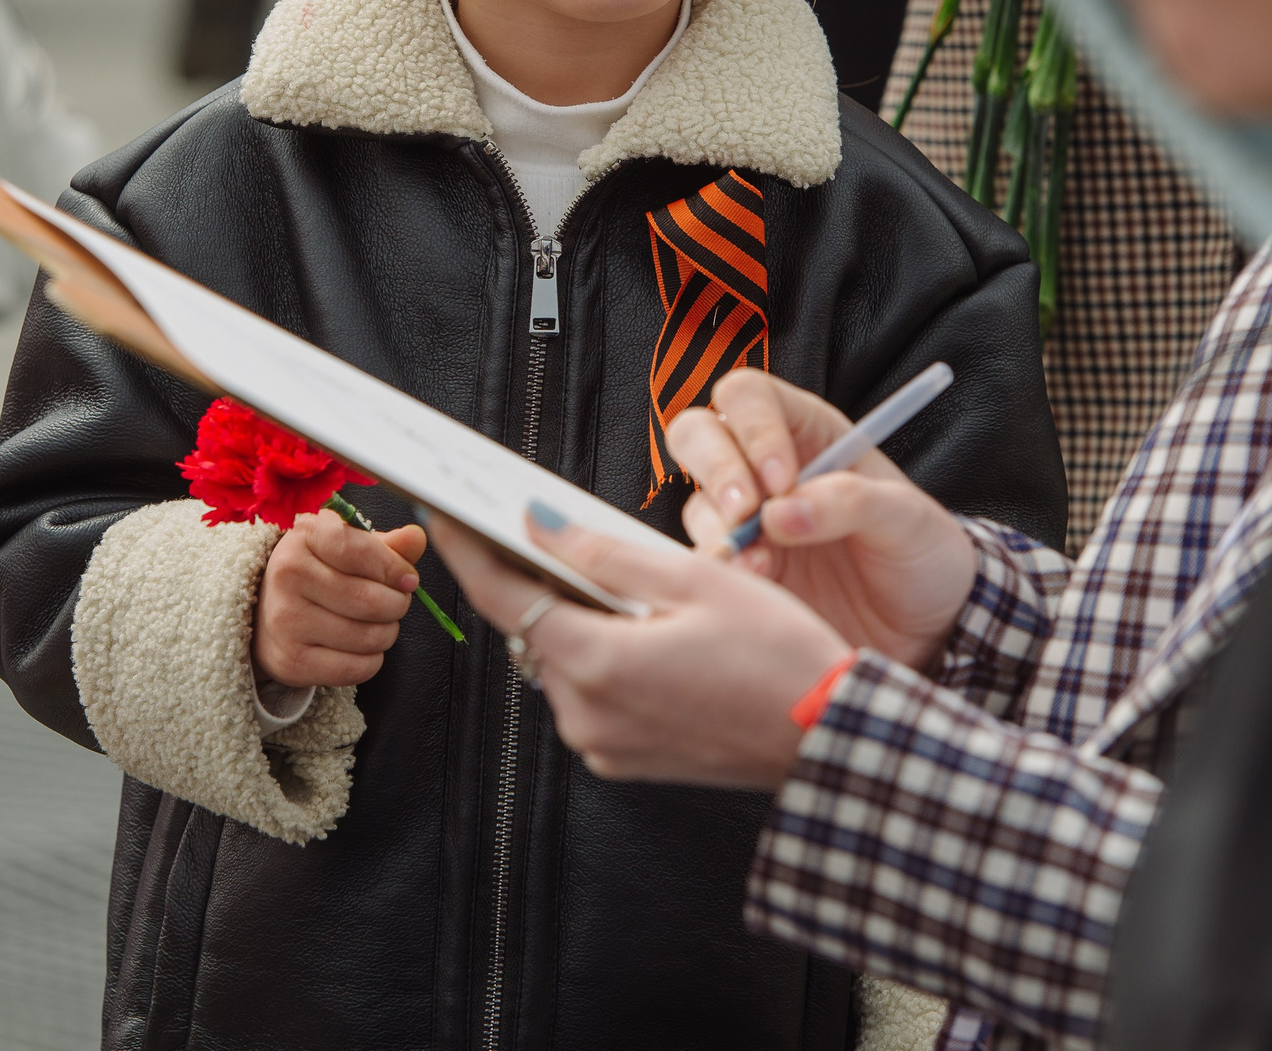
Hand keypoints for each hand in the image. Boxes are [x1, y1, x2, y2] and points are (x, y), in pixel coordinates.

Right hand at [253, 509, 426, 687]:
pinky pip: (356, 668)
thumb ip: (387, 544)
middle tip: (395, 602)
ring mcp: (285, 620)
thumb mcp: (348, 545)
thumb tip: (416, 538)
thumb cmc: (319, 570)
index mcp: (305, 536)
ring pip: (367, 637)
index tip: (408, 579)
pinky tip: (361, 646)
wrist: (267, 610)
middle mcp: (287, 575)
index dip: (394, 568)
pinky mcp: (290, 661)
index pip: (359, 550)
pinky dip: (371, 660)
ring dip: (387, 633)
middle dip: (397, 605)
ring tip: (378, 623)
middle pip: (369, 600)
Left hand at [428, 508, 848, 790]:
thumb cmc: (778, 655)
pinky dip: (601, 656)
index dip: (465, 550)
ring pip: (561, 659)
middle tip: (546, 529)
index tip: (441, 513)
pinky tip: (644, 630)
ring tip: (621, 581)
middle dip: (535, 579)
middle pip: (531, 627)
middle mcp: (584, 713)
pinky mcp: (623, 758)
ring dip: (576, 618)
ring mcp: (602, 743)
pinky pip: (590, 694)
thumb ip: (603, 552)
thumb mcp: (693, 579)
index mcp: (595, 663)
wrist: (830, 739)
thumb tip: (535, 524)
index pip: (501, 596)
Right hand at [672, 370, 976, 670]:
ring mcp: (746, 521)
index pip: (750, 397)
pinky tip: (758, 586)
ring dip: (720, 530)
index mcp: (809, 432)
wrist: (924, 629)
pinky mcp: (739, 569)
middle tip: (747, 513)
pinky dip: (721, 572)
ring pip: (699, 502)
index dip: (754, 428)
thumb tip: (780, 513)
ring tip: (763, 566)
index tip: (782, 480)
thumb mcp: (909, 519)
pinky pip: (704, 561)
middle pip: (697, 433)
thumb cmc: (922, 555)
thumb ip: (852, 502)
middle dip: (716, 469)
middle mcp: (765, 468)